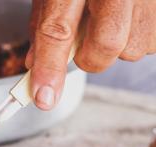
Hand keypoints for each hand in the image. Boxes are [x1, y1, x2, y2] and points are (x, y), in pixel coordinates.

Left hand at [27, 0, 155, 109]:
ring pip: (135, 47)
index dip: (49, 68)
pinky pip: (154, 41)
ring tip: (113, 17)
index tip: (43, 98)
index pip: (58, 30)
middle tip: (85, 44)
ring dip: (120, 45)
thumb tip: (35, 65)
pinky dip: (142, 36)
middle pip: (106, 46)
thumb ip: (45, 22)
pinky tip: (133, 14)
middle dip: (91, 57)